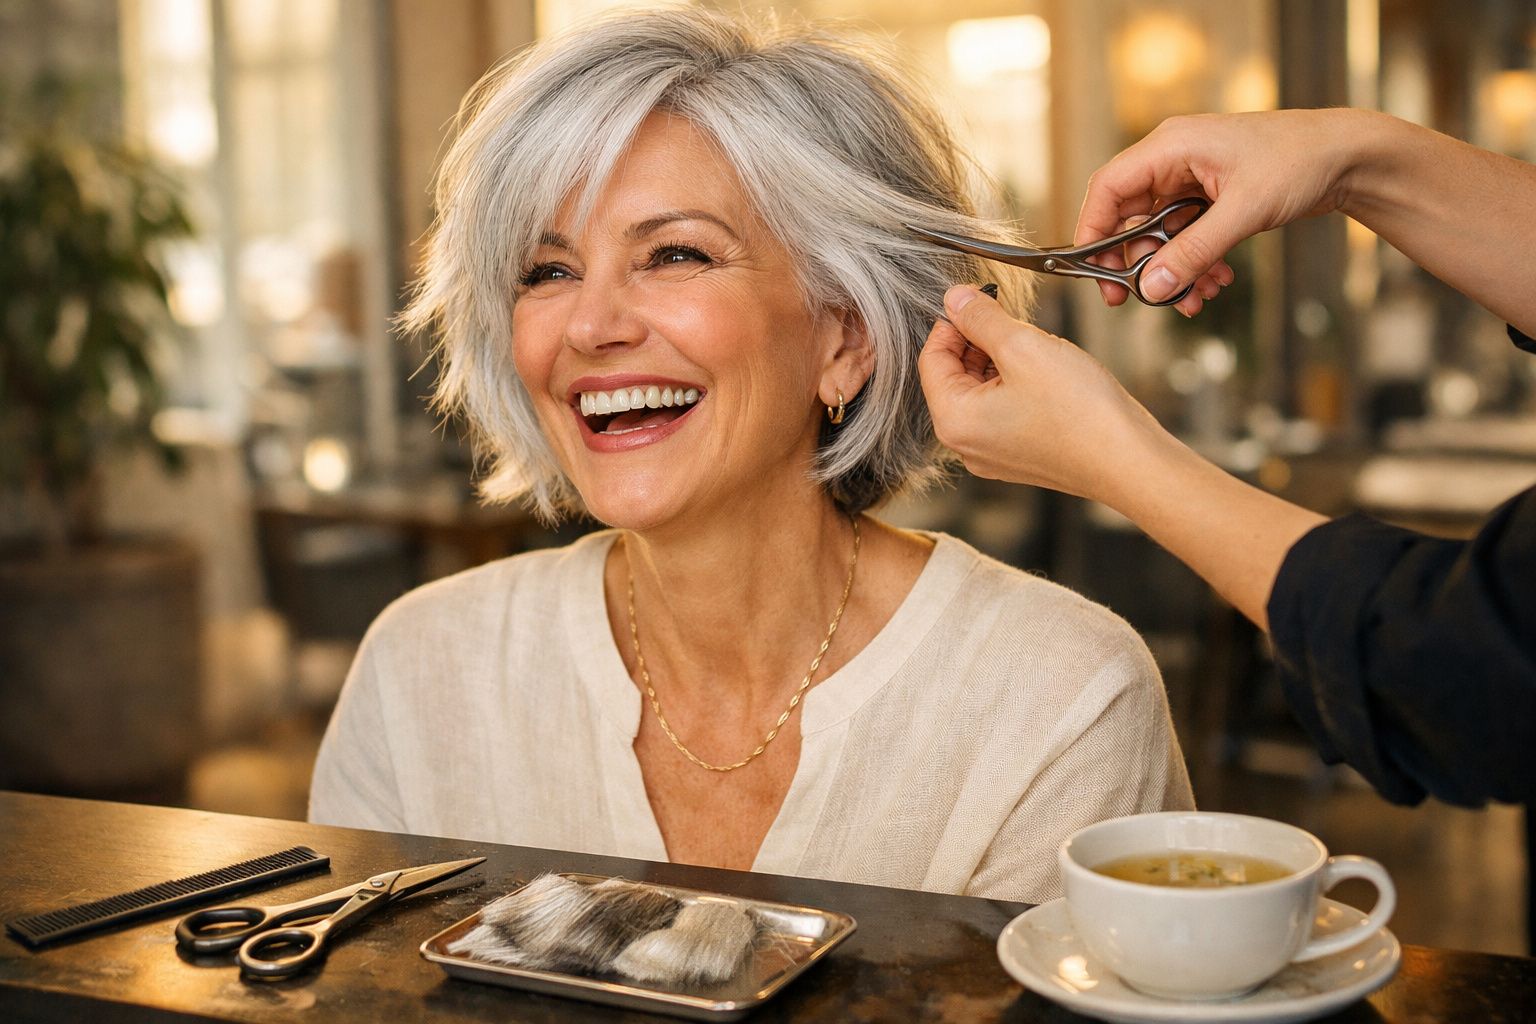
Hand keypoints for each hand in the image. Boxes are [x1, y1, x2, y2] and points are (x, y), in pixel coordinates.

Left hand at [919, 284, 1170, 505]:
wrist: (1129, 461)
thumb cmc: (1080, 411)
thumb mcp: (1024, 346)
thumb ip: (981, 319)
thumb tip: (954, 298)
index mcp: (954, 422)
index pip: (930, 360)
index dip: (952, 323)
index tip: (977, 299)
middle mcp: (966, 445)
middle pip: (954, 376)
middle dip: (978, 341)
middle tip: (1011, 318)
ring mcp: (992, 455)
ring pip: (981, 391)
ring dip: (1000, 360)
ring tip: (1036, 347)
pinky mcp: (1019, 457)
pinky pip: (1003, 410)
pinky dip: (1016, 384)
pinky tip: (1047, 373)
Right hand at [1077, 109, 1364, 314]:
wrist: (1350, 157)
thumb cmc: (1300, 161)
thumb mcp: (1243, 210)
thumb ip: (1193, 251)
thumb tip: (1151, 288)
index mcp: (1171, 146)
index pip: (1109, 188)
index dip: (1093, 231)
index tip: (1094, 272)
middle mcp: (1174, 160)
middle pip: (1129, 217)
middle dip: (1137, 263)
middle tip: (1138, 300)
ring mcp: (1192, 180)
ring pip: (1159, 235)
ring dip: (1173, 271)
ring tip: (1195, 300)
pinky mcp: (1210, 199)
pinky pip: (1185, 238)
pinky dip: (1196, 264)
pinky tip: (1218, 282)